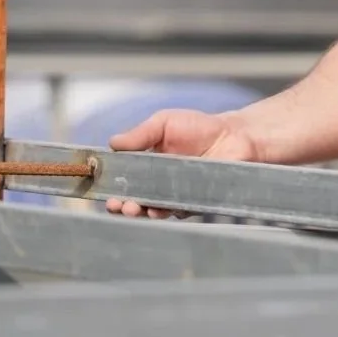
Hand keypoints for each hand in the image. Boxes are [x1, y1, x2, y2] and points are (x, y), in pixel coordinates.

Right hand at [102, 109, 260, 218]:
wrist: (235, 136)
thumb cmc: (200, 127)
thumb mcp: (164, 122)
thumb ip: (140, 134)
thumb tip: (111, 143)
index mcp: (146, 164)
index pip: (123, 179)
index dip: (111, 186)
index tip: (102, 189)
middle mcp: (157, 183)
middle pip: (133, 199)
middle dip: (122, 205)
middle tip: (117, 205)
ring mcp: (174, 196)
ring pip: (151, 210)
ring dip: (139, 212)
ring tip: (134, 208)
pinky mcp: (192, 204)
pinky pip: (174, 213)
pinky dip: (163, 213)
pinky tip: (156, 210)